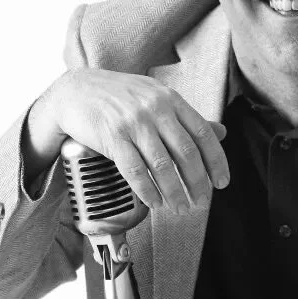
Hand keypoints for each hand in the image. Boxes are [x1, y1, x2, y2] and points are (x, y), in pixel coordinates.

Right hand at [24, 68, 229, 212]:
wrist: (75, 91)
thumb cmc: (119, 96)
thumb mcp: (157, 97)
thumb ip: (186, 117)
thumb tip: (221, 133)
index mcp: (171, 99)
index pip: (203, 132)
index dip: (216, 160)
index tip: (222, 182)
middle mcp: (155, 109)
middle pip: (186, 152)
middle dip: (197, 182)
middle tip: (201, 201)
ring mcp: (134, 123)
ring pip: (162, 164)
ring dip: (174, 191)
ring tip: (179, 207)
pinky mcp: (112, 137)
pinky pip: (134, 169)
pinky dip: (147, 190)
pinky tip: (155, 201)